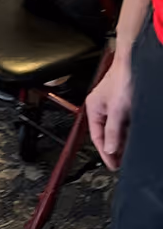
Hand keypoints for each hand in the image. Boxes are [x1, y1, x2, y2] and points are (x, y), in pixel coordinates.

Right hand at [86, 55, 131, 169]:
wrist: (134, 62)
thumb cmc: (122, 79)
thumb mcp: (117, 110)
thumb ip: (112, 131)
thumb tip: (109, 149)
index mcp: (93, 108)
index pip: (97, 137)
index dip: (105, 153)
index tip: (113, 166)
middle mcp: (102, 108)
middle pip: (106, 134)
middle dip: (114, 148)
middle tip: (122, 163)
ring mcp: (113, 105)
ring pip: (116, 129)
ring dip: (122, 140)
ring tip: (129, 154)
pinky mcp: (124, 103)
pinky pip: (124, 123)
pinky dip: (128, 132)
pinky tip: (135, 138)